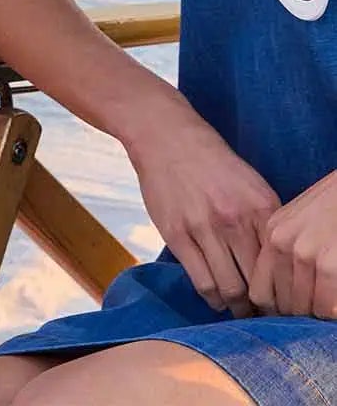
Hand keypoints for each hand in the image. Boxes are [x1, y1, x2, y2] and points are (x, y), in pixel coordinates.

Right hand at [125, 92, 280, 316]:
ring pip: (231, 289)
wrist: (167, 136)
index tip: (280, 301)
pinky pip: (203, 283)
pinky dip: (213, 299)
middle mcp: (236, 218)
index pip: (281, 265)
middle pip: (258, 283)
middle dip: (262, 306)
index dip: (283, 291)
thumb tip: (279, 265)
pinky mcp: (177, 235)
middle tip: (261, 312)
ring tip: (239, 308)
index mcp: (261, 206)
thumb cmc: (212, 162)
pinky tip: (216, 298)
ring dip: (237, 307)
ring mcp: (204, 227)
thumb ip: (266, 221)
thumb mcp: (251, 184)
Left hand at [250, 170, 336, 317]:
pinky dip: (330, 312)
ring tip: (325, 299)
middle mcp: (283, 244)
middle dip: (299, 314)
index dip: (276, 311)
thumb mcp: (299, 223)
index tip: (289, 316)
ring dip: (317, 313)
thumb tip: (285, 298)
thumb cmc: (333, 207)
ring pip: (304, 309)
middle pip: (282, 304)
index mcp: (272, 233)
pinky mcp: (329, 266)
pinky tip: (334, 302)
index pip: (259, 292)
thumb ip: (287, 254)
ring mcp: (305, 255)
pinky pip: (325, 308)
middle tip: (313, 308)